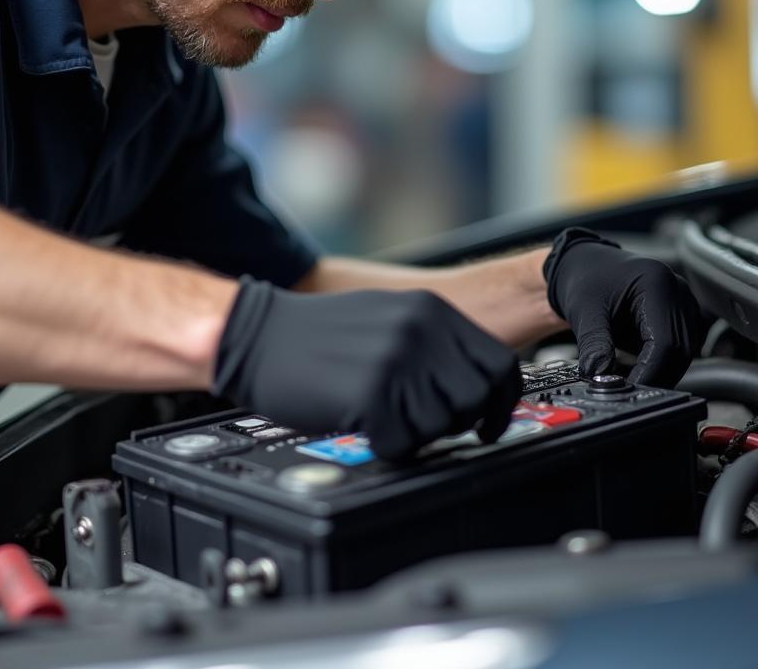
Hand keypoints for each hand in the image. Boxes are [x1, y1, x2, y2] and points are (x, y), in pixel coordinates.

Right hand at [212, 277, 521, 459]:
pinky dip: (388, 446)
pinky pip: (403, 444)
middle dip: (455, 422)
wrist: (258, 334)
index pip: (500, 365)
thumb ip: (435, 343)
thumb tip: (476, 383)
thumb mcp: (389, 317)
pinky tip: (366, 426)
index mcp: (431, 310)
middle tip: (421, 422)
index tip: (488, 422)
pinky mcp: (371, 394)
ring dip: (417, 433)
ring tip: (385, 417)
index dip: (499, 403)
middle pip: (476, 400)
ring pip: (443, 426)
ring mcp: (397, 361)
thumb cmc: (317, 333)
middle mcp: (421, 331)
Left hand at [542, 228, 701, 385]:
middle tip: (628, 391)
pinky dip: (659, 364)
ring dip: (659, 373)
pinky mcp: (679, 318)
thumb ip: (594, 344)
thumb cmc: (586, 279)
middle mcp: (679, 294)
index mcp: (658, 284)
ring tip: (629, 382)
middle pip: (679, 352)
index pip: (665, 342)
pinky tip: (638, 371)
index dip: (649, 372)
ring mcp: (683, 306)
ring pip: (682, 355)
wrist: (586, 265)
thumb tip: (600, 377)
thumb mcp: (584, 311)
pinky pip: (677, 350)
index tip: (630, 388)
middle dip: (655, 376)